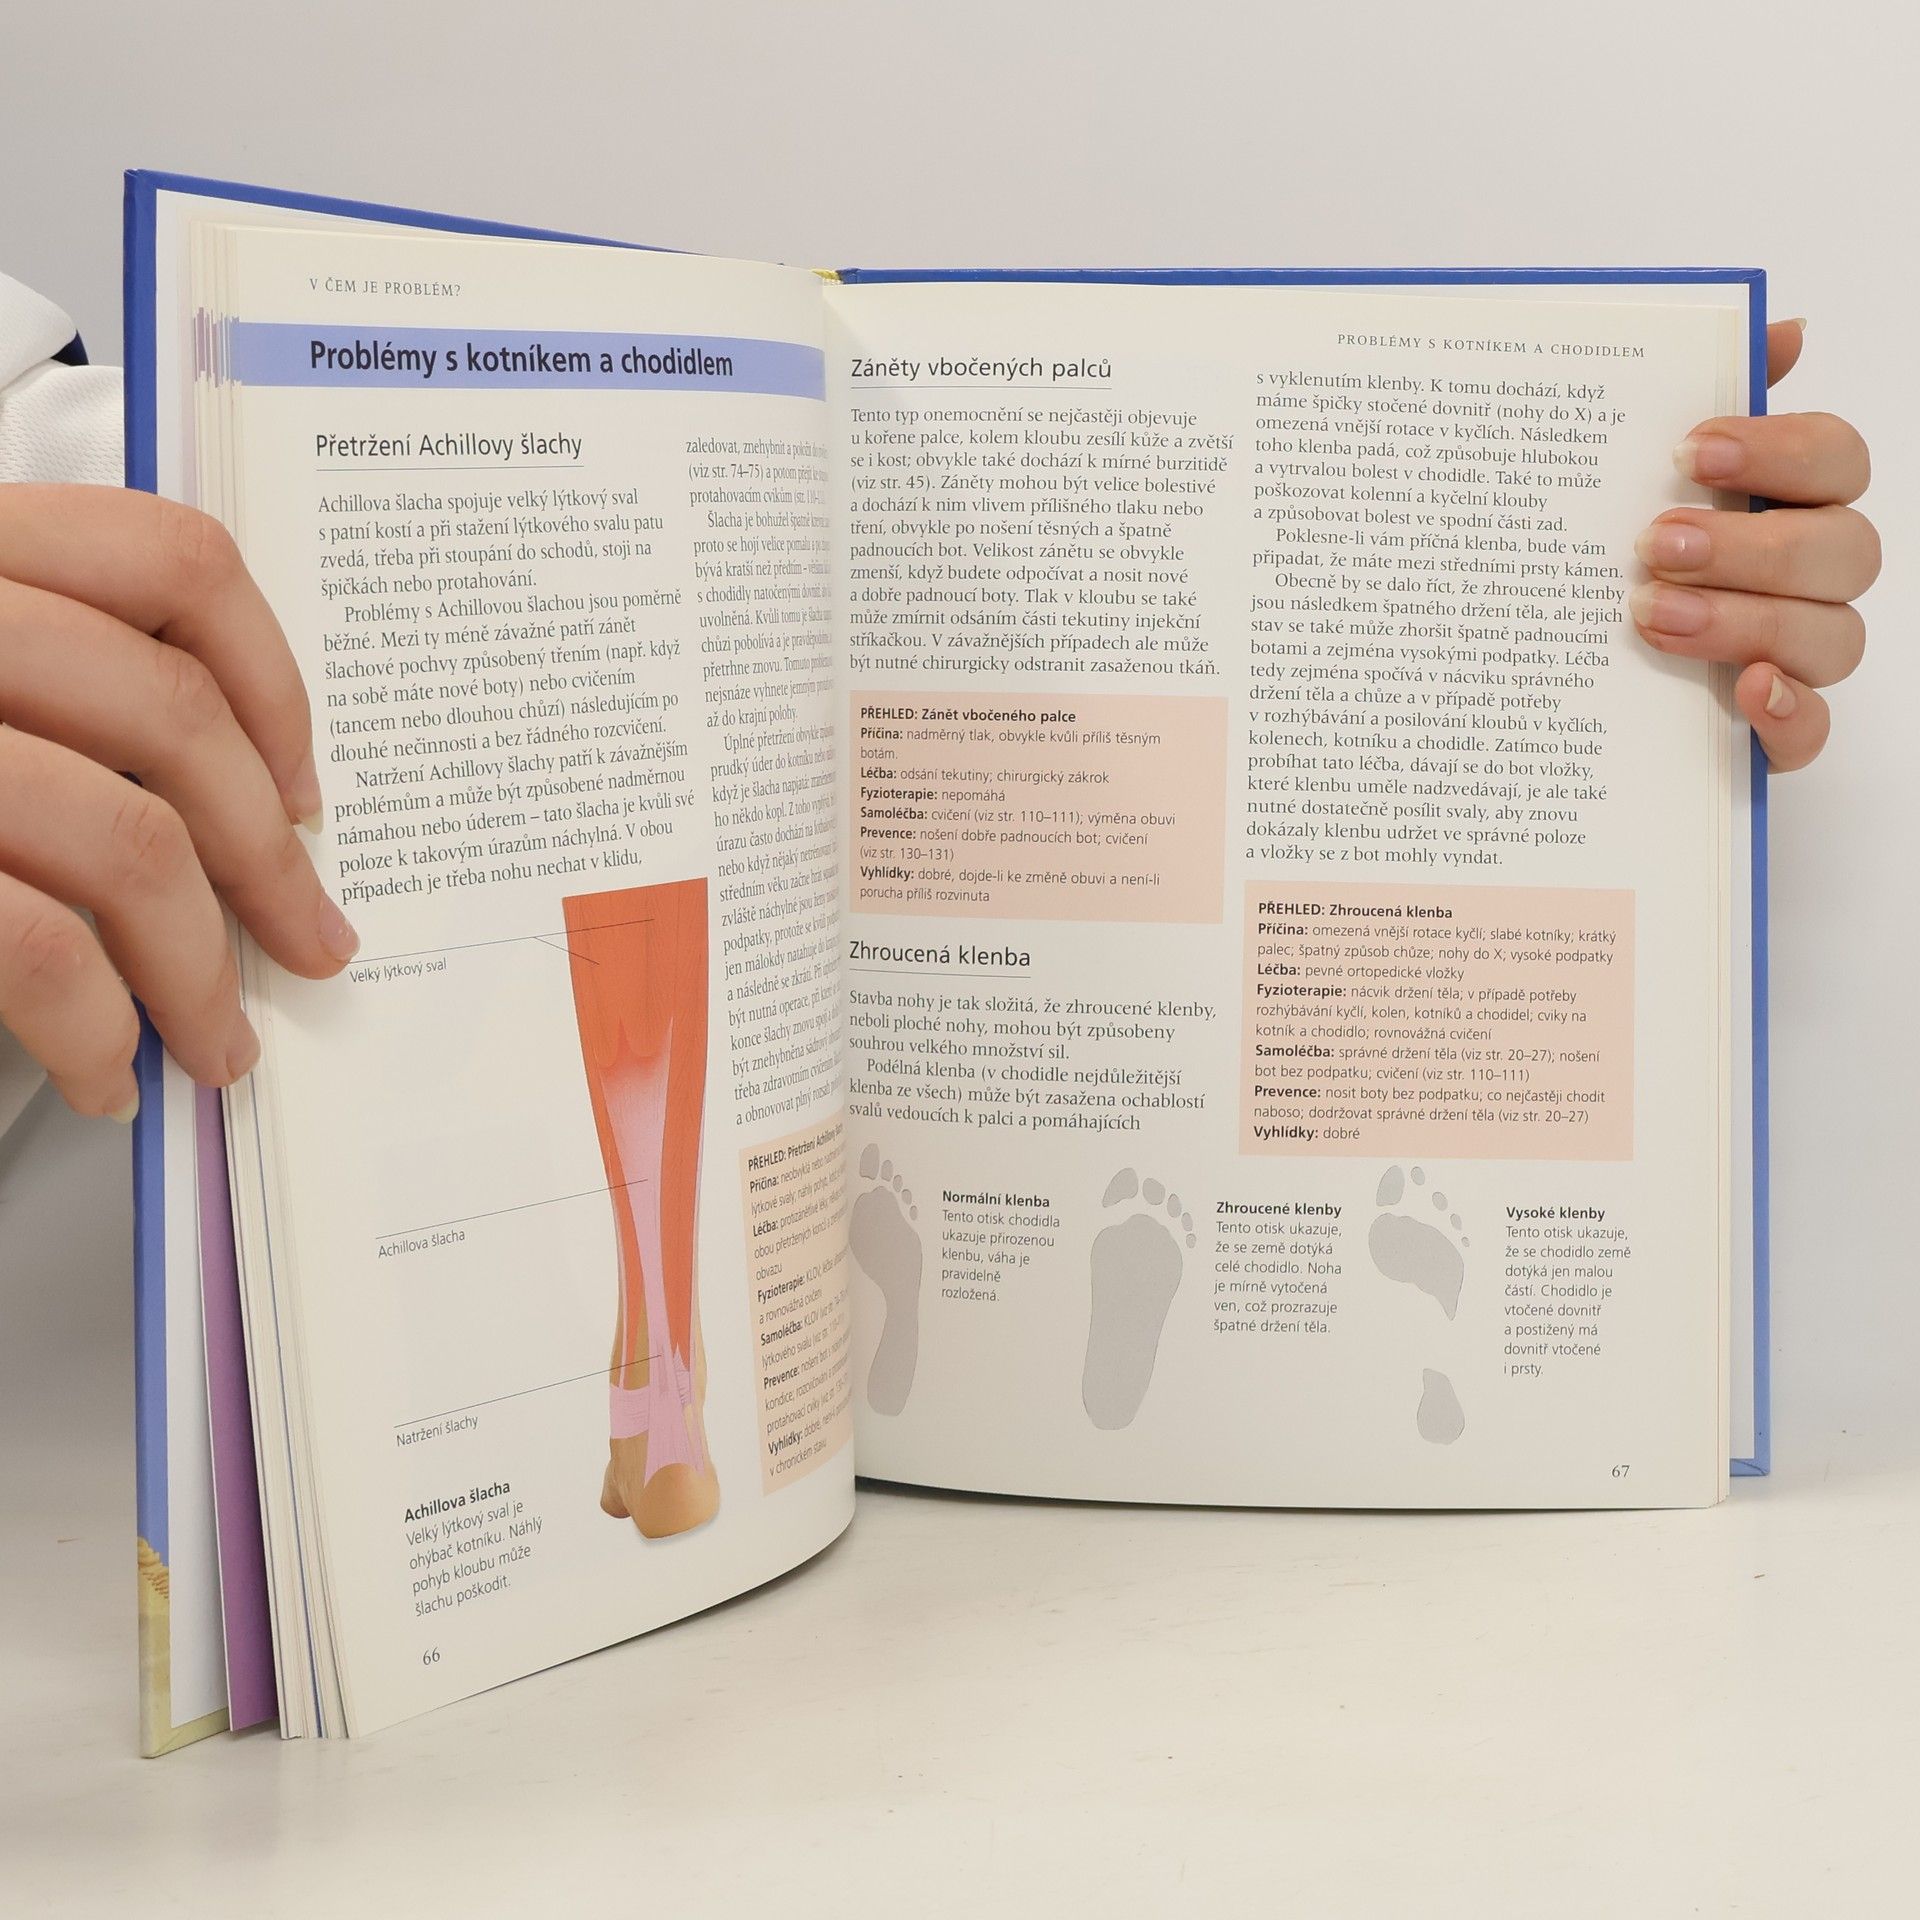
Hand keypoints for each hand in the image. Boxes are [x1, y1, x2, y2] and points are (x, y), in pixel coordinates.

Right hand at [0, 485, 355, 1119]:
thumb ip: (59, 679)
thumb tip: (246, 793)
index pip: (173, 559)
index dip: (273, 681)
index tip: (309, 790)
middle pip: (175, 718)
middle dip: (269, 861)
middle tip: (312, 943)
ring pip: (128, 844)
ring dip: (197, 973)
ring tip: (217, 1042)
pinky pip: (36, 948)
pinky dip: (90, 1028)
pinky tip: (105, 1066)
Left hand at [1631, 318, 1875, 769]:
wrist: (1539, 674)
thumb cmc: (1602, 555)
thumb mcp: (1616, 472)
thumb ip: (1685, 395)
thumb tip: (1778, 327)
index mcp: (1787, 501)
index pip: (1835, 457)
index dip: (1780, 449)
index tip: (1691, 450)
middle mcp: (1809, 575)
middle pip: (1840, 548)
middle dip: (1750, 544)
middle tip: (1654, 544)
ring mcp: (1799, 655)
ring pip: (1832, 635)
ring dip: (1748, 620)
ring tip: (1652, 614)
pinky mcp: (1772, 730)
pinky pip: (1812, 731)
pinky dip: (1787, 712)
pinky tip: (1746, 690)